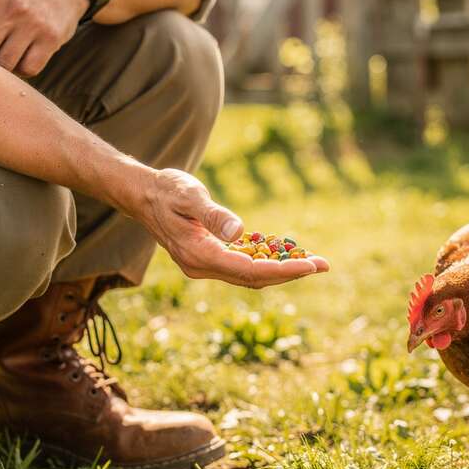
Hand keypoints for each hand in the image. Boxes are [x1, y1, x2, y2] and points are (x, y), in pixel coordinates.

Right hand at [135, 169, 330, 288]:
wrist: (143, 194)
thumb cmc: (166, 190)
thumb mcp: (190, 195)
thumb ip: (214, 215)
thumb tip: (240, 232)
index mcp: (198, 255)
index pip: (249, 270)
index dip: (283, 270)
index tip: (311, 266)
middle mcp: (202, 266)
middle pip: (254, 278)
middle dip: (290, 273)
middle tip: (324, 265)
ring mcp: (205, 265)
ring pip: (250, 275)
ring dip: (281, 270)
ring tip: (313, 262)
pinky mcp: (209, 258)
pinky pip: (243, 266)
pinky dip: (265, 262)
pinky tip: (285, 253)